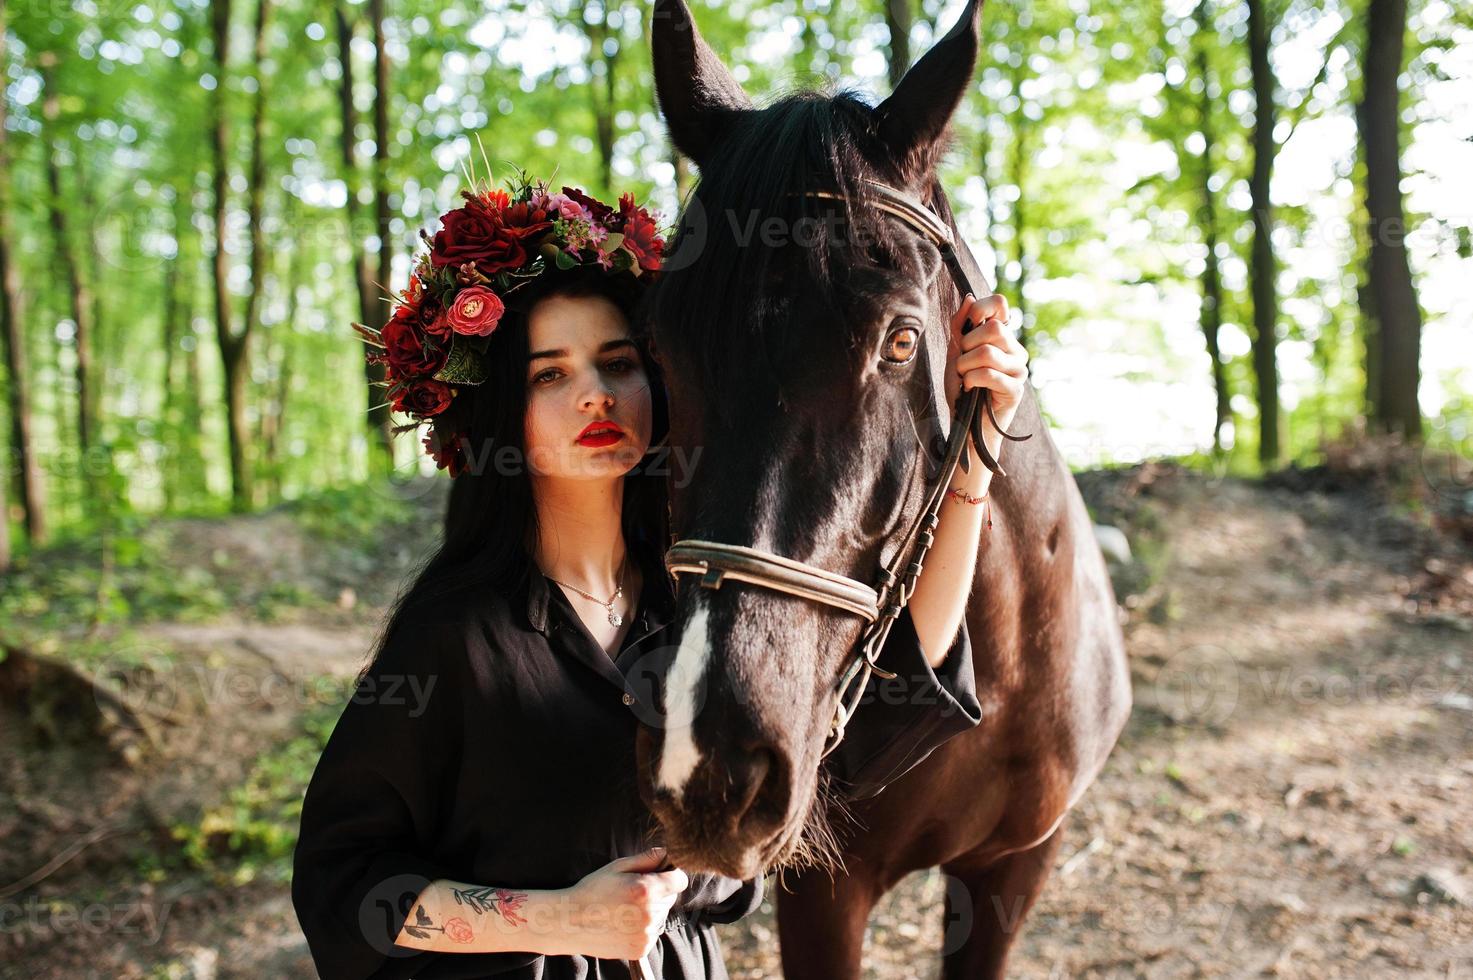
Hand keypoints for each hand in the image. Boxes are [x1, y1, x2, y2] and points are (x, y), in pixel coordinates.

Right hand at [559, 846, 688, 959]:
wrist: (570, 922)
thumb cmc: (592, 890)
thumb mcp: (617, 867)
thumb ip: (646, 858)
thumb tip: (666, 853)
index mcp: (646, 890)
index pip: (680, 880)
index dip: (671, 875)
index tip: (660, 875)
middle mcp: (650, 914)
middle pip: (670, 898)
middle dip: (658, 892)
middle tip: (632, 892)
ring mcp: (646, 934)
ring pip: (661, 916)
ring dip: (650, 911)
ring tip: (624, 909)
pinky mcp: (641, 949)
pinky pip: (652, 933)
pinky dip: (643, 928)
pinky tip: (623, 923)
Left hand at [946, 293, 1028, 435]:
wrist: (965, 425)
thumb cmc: (962, 388)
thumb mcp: (955, 353)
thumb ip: (960, 326)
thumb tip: (969, 298)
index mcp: (1002, 336)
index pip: (1000, 304)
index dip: (981, 308)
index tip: (967, 327)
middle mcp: (1015, 349)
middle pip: (993, 328)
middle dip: (967, 345)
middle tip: (962, 362)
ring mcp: (1019, 369)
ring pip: (988, 352)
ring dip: (965, 366)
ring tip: (965, 378)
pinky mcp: (1016, 389)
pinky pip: (989, 374)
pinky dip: (971, 380)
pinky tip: (970, 389)